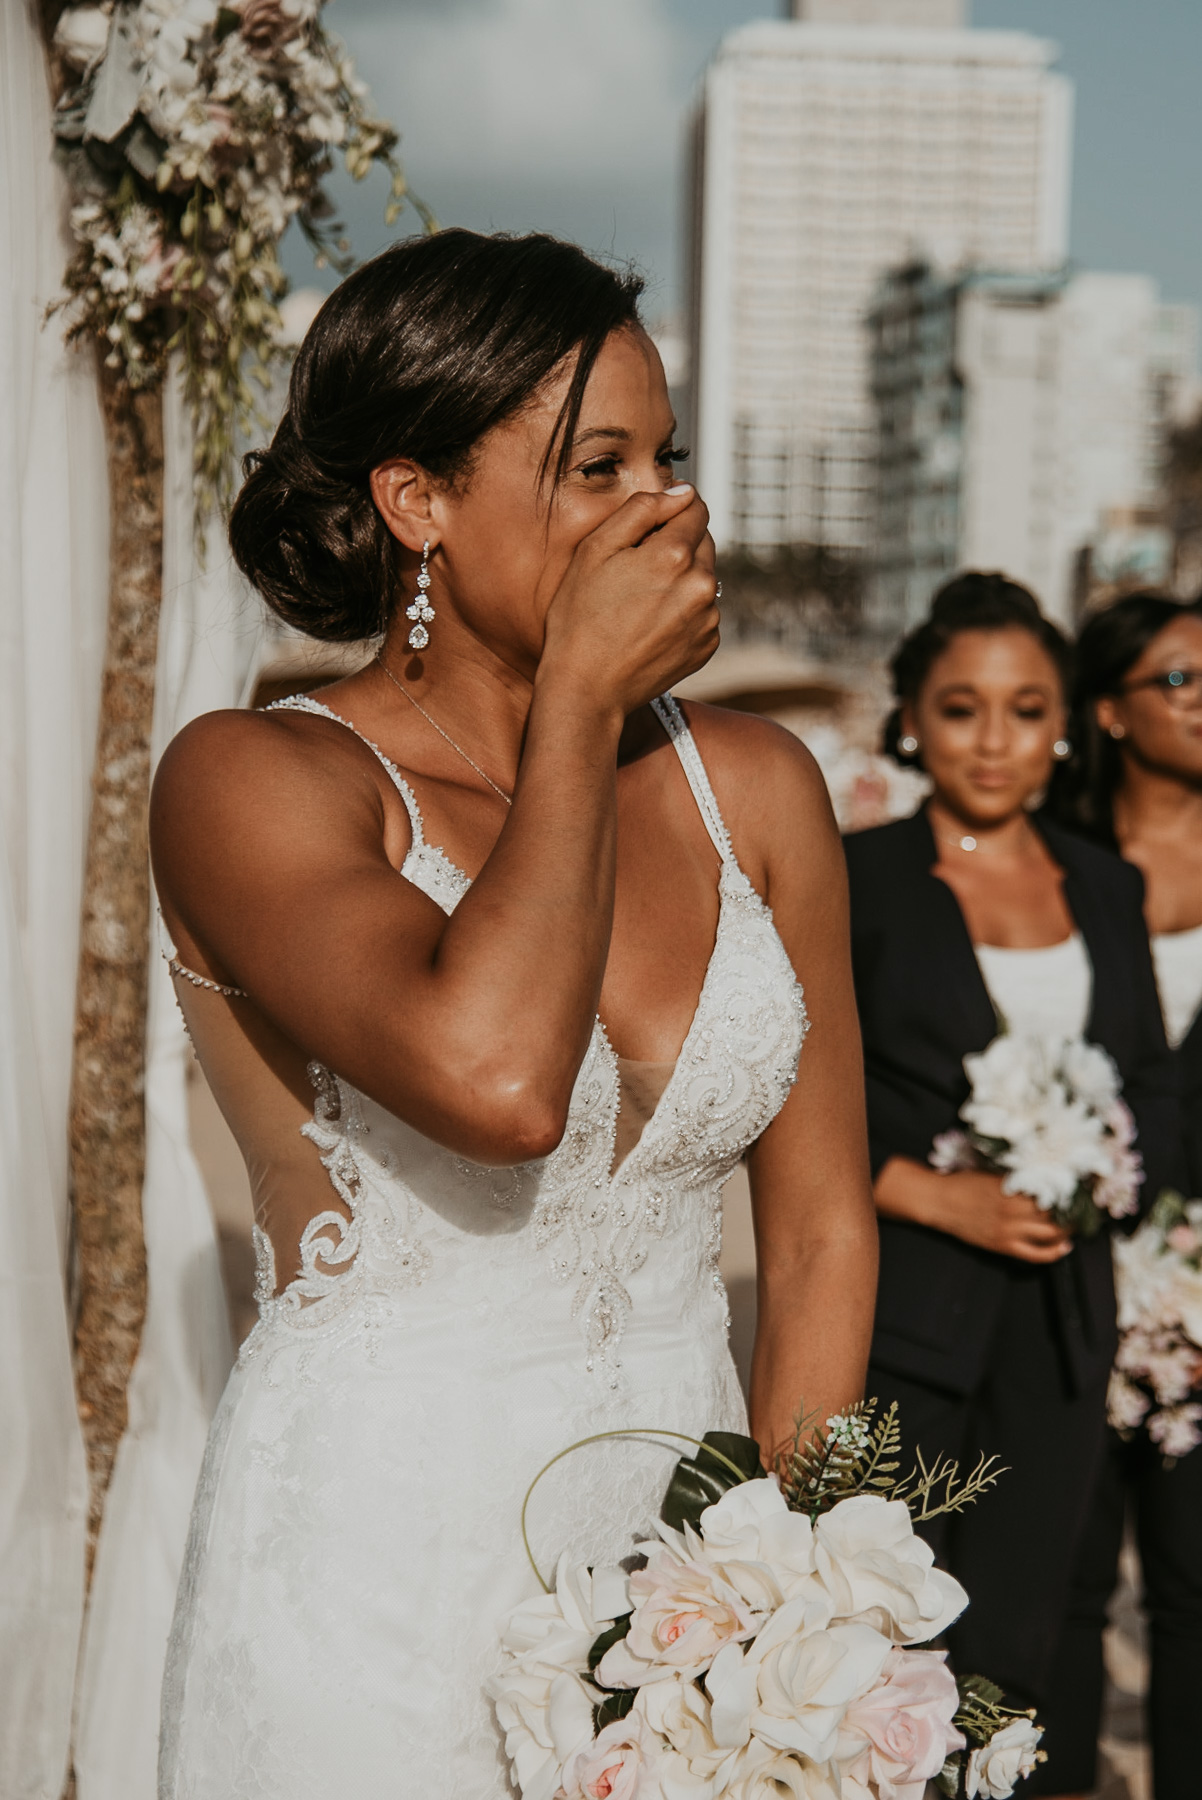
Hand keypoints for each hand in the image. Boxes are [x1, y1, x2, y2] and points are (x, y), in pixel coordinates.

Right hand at [539, 484, 718, 715]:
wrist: (586, 689)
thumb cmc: (579, 618)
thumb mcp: (594, 550)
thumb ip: (641, 511)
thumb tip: (682, 492)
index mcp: (674, 555)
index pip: (696, 509)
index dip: (672, 510)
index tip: (651, 525)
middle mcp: (702, 585)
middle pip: (703, 542)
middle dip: (677, 545)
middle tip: (636, 569)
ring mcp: (708, 619)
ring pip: (704, 578)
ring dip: (681, 579)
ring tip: (640, 603)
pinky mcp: (708, 645)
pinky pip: (703, 612)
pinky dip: (684, 611)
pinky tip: (651, 625)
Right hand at [875, 1159, 1071, 1263]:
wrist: (939, 1202)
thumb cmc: (964, 1183)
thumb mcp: (992, 1174)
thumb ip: (1018, 1178)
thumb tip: (1044, 1177)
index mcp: (1013, 1189)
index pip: (1052, 1190)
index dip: (1070, 1190)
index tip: (1082, 1187)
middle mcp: (1014, 1211)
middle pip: (1056, 1213)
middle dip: (1074, 1209)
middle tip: (1085, 1205)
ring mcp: (1009, 1231)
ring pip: (1051, 1234)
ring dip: (1068, 1229)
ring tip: (1076, 1223)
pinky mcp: (1003, 1246)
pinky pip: (1035, 1254)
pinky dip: (1053, 1252)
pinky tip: (1064, 1246)